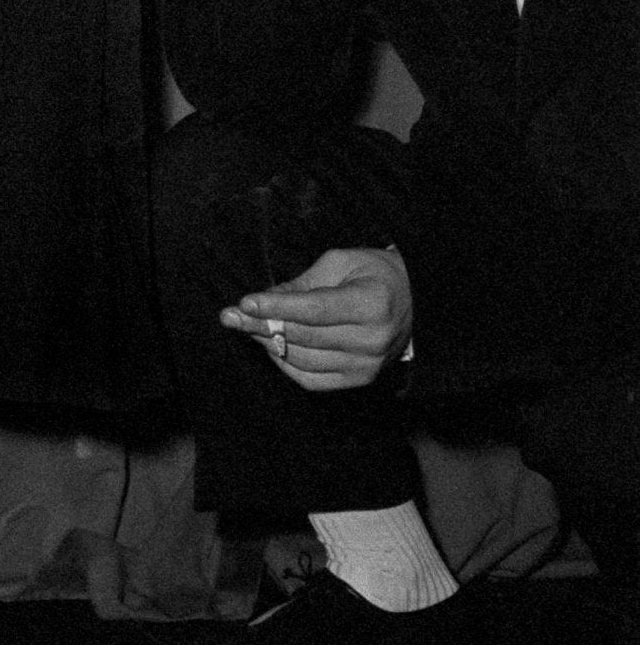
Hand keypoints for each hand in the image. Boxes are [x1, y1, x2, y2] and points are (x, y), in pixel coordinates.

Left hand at [221, 245, 411, 391]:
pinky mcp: (361, 380)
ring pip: (304, 360)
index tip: (244, 302)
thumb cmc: (373, 274)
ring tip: (245, 328)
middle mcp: (373, 340)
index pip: (314, 310)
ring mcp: (368, 366)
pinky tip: (269, 347)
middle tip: (229, 316)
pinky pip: (313, 381)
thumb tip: (262, 299)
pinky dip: (285, 366)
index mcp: (371, 304)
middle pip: (305, 336)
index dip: (276, 307)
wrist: (414, 301)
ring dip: (268, 344)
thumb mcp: (339, 263)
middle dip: (261, 325)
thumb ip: (302, 283)